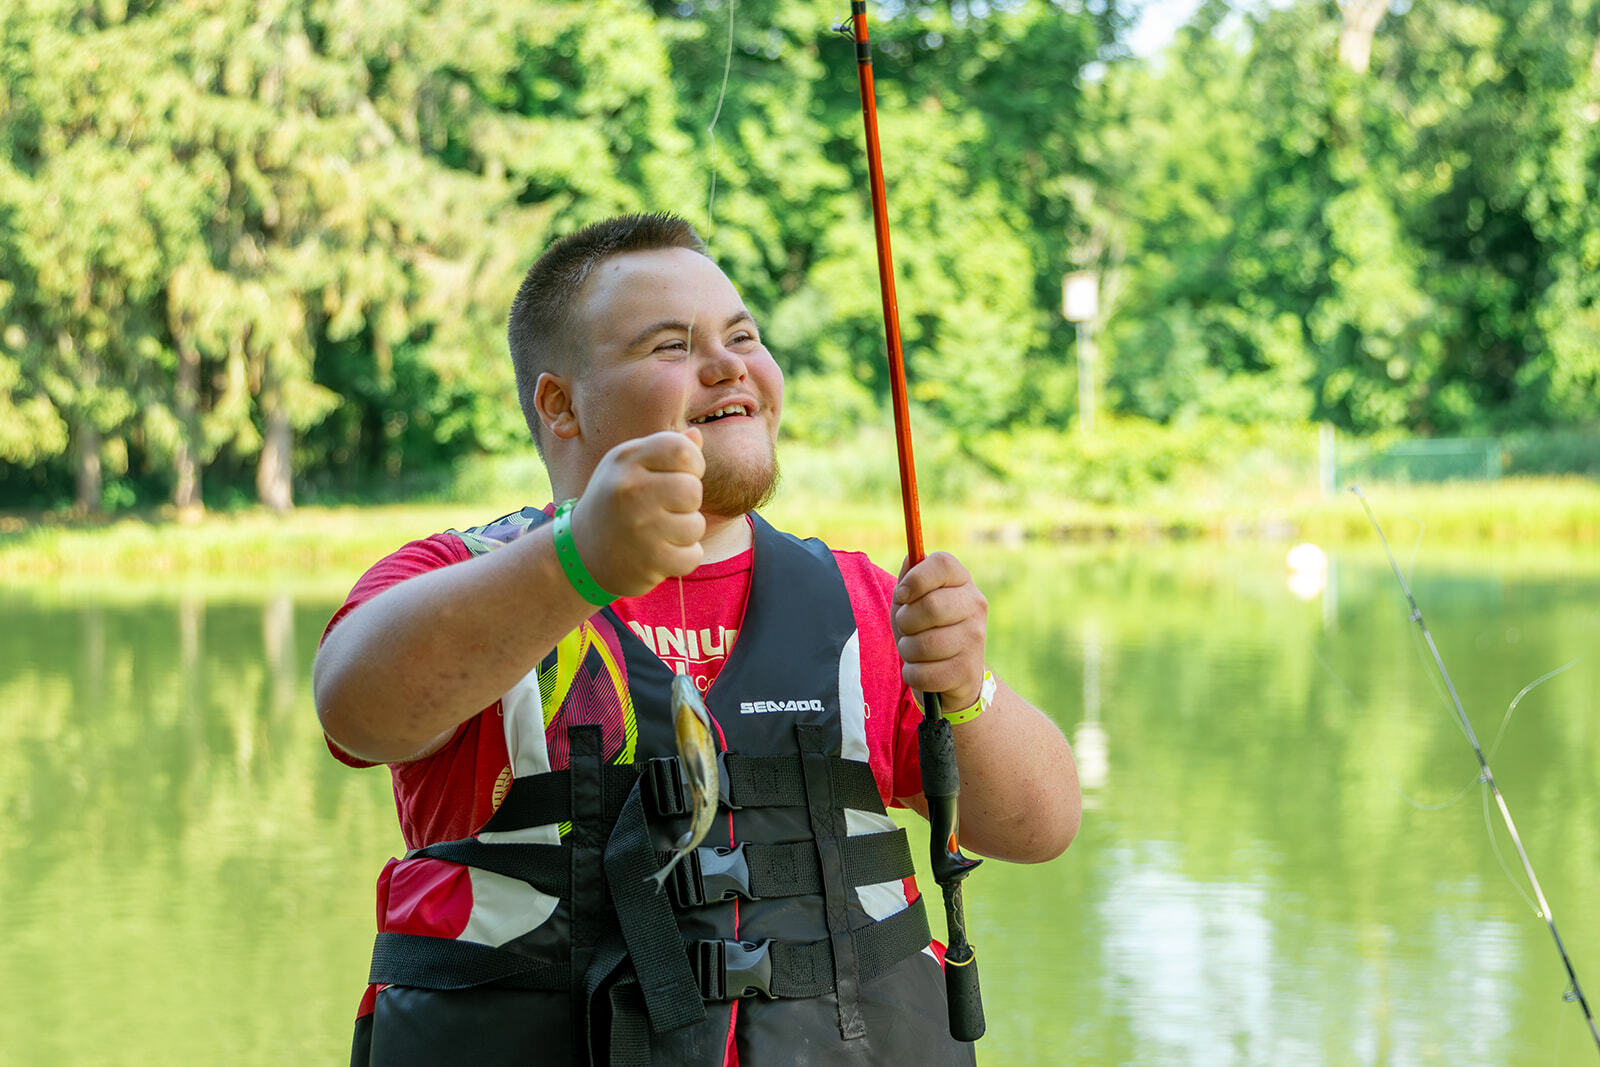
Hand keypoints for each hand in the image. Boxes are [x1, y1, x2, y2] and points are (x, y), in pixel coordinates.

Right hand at [569, 428, 705, 596]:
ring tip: (657, 533)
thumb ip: (665, 451)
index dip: (692, 465)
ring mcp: (638, 527)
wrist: (582, 554)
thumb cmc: (617, 503)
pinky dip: (682, 558)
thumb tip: (696, 436)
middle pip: (693, 489)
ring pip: (696, 525)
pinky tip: (658, 555)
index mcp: (625, 459)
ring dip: (684, 534)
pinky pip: (693, 556)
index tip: (678, 477)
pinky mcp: (648, 560)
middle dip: (687, 503)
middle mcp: (629, 489)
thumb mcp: (630, 468)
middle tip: (664, 511)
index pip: (682, 450)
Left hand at [892, 552, 986, 709]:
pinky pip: (922, 672)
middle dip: (906, 621)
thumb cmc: (927, 631)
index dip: (915, 578)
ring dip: (907, 650)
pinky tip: (924, 670)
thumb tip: (910, 557)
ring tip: (916, 651)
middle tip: (908, 628)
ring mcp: (976, 638)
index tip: (903, 595)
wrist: (955, 677)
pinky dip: (913, 674)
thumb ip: (910, 579)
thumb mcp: (914, 602)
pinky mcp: (967, 671)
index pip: (942, 563)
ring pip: (923, 643)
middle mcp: (975, 605)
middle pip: (930, 605)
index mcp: (962, 580)